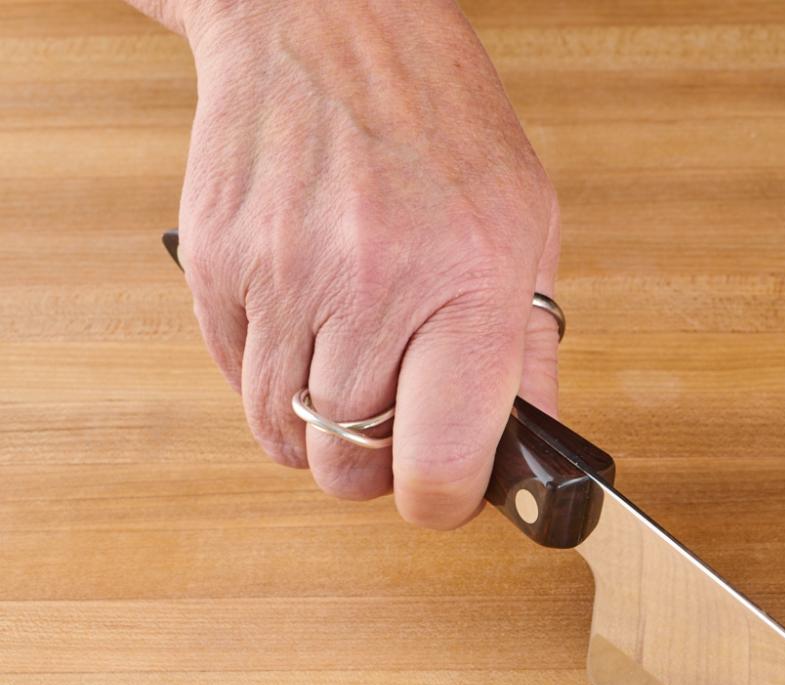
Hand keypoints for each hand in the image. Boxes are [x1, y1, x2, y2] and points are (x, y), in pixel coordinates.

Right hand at [173, 0, 557, 525]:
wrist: (329, 23)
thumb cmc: (443, 123)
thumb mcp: (528, 228)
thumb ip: (527, 353)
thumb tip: (526, 451)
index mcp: (470, 287)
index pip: (440, 463)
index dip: (440, 502)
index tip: (444, 494)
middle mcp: (374, 287)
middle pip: (348, 465)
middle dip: (374, 468)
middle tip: (395, 431)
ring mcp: (286, 276)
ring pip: (282, 433)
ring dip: (315, 431)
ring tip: (351, 376)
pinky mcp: (220, 263)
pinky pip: (237, 377)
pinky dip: (269, 377)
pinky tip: (307, 328)